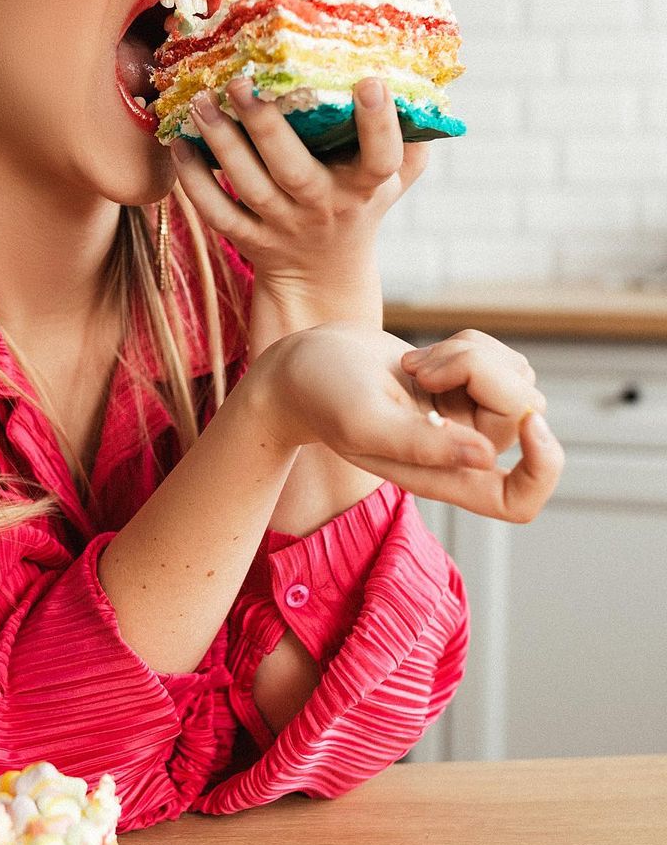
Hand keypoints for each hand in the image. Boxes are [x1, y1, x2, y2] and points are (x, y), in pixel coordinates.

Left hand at [170, 77, 425, 293]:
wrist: (323, 275)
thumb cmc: (359, 205)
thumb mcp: (393, 178)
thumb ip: (409, 134)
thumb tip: (416, 72)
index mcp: (365, 187)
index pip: (381, 159)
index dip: (379, 124)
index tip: (370, 81)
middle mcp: (323, 207)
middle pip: (294, 170)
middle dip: (266, 125)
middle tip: (242, 80)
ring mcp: (282, 226)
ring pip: (249, 187)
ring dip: (222, 144)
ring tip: (200, 101)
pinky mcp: (248, 239)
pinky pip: (217, 212)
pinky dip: (195, 181)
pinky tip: (178, 144)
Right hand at [250, 324, 563, 523]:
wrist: (302, 363)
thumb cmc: (322, 396)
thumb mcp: (364, 421)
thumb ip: (421, 444)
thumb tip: (487, 456)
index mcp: (440, 478)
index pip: (518, 501)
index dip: (541, 466)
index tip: (529, 422)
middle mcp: (461, 453)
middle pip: (520, 413)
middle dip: (480, 373)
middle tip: (421, 368)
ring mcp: (466, 417)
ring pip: (516, 380)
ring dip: (472, 356)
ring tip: (416, 364)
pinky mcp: (464, 384)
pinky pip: (501, 359)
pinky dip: (469, 344)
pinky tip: (425, 355)